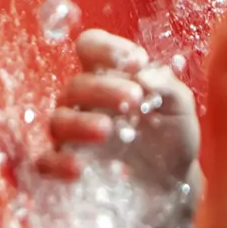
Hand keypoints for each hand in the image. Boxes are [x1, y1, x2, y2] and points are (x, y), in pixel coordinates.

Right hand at [34, 28, 200, 197]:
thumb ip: (167, 87)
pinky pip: (46, 162)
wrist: (174, 180)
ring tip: (107, 130)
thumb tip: (145, 75)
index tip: (136, 61)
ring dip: (81, 123)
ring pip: (59, 120)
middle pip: (77, 85)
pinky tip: (80, 168)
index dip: (106, 48)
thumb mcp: (180, 108)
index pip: (90, 47)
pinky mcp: (66, 166)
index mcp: (109, 76)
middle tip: (134, 98)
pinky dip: (59, 163)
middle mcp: (84, 101)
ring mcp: (72, 134)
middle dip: (104, 89)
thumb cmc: (172, 134)